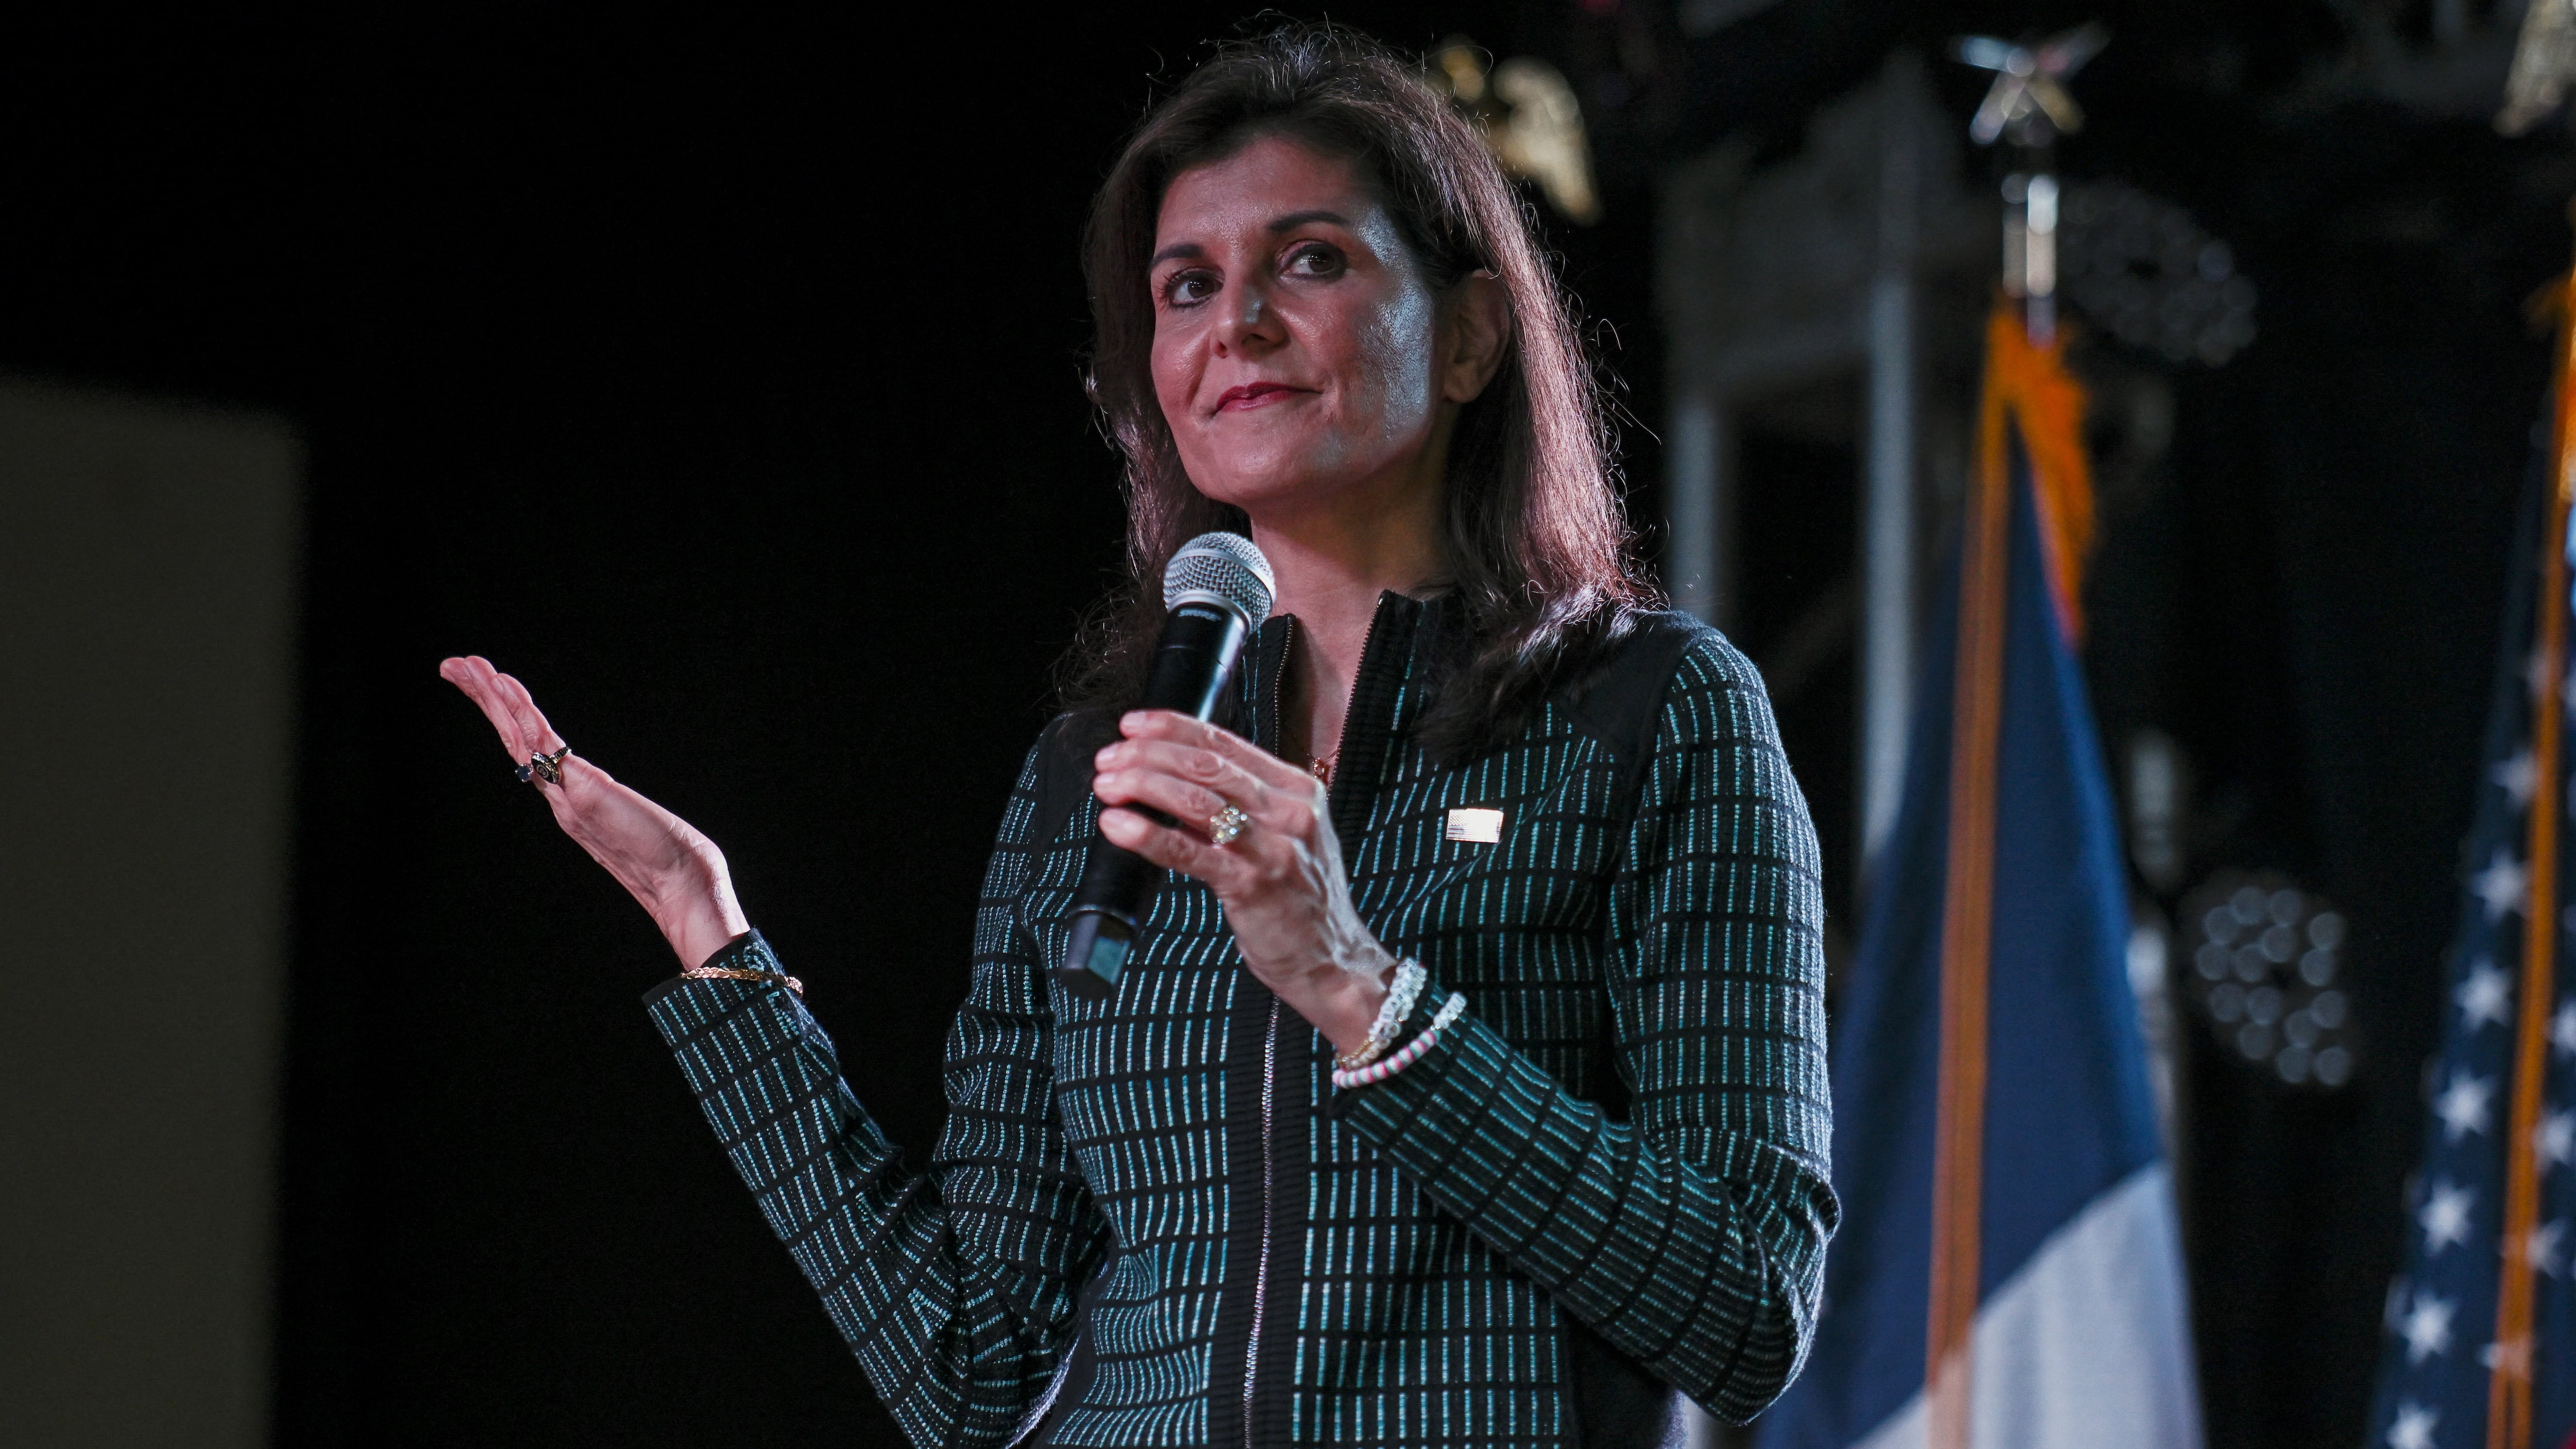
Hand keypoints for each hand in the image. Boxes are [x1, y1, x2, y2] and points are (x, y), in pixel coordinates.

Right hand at [439, 655, 748, 968]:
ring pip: (518, 736)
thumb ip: (612, 810)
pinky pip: (544, 743)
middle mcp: (560, 796)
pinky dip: (522, 711)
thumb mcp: (631, 824)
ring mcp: (566, 794)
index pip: (528, 750)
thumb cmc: (669, 857)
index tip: (487, 687)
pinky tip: (503, 684)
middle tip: (453, 666)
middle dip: (482, 700)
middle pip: (512, 738)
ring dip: (490, 697)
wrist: (683, 883)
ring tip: (463, 665)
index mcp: (569, 800)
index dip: (504, 718)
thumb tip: (612, 802)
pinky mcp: (582, 790)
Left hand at [1090, 710, 1390, 1054]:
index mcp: (1296, 789)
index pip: (1225, 743)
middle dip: (1148, 755)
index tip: (1133, 725)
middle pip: (1207, 764)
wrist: (1332, 960)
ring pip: (1197, 800)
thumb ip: (1237, 808)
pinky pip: (1190, 852)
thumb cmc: (1298, 900)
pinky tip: (1119, 825)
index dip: (1172, 727)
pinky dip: (1148, 834)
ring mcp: (1274, 847)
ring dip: (1144, 785)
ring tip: (1108, 786)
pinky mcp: (1254, 885)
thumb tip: (1169, 784)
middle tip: (1110, 760)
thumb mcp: (1281, 838)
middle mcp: (1290, 811)